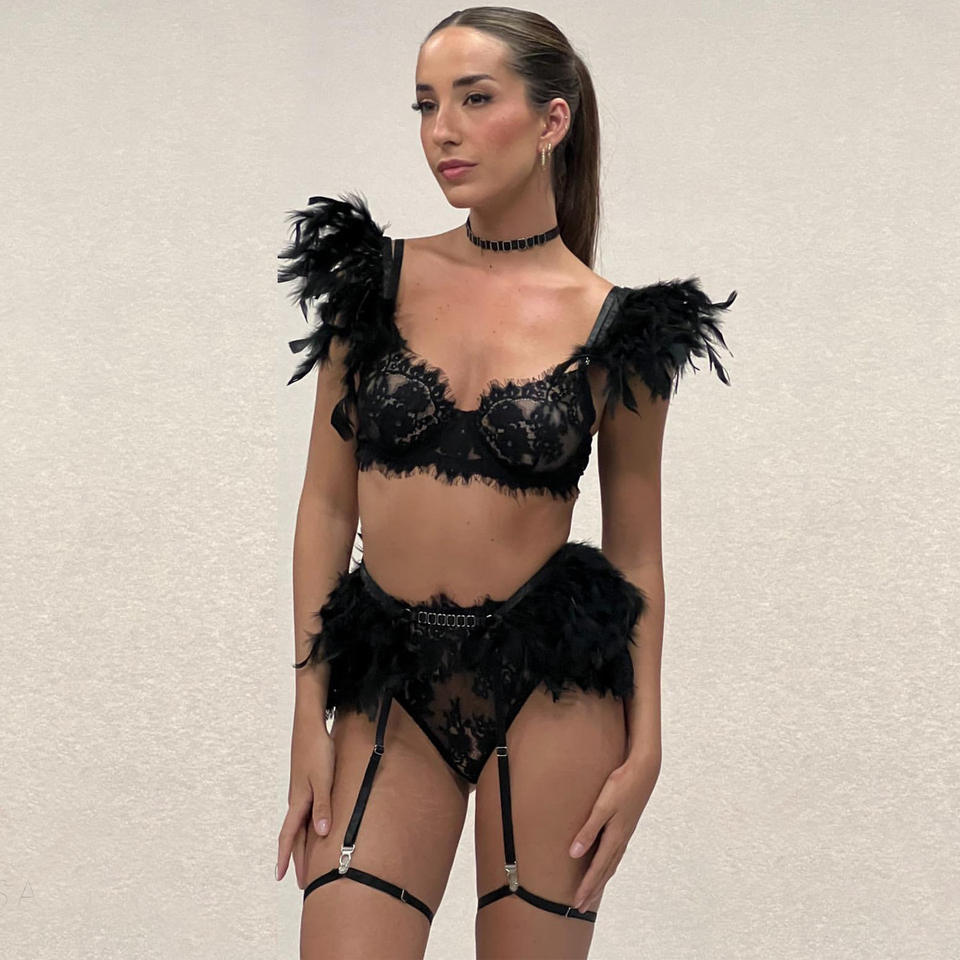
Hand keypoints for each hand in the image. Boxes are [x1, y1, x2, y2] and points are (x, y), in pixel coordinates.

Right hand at [276, 712, 335, 887]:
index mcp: (298, 801)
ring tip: (304, 859)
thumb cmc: (318, 750)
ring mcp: (301, 790)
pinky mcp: (306, 782)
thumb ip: (323, 805)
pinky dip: (306, 826)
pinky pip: (304, 811)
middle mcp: (297, 799)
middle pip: (293, 834)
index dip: (285, 857)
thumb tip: (321, 833)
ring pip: (298, 823)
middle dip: (294, 857)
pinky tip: (313, 826)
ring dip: (300, 843)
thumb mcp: (324, 779)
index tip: (279, 877)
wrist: (310, 725)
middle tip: (299, 880)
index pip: (289, 835)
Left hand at [567, 750, 660, 912]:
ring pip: (611, 864)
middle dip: (593, 889)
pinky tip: (606, 864)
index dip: (587, 886)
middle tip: (580, 906)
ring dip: (601, 879)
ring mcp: (625, 833)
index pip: (597, 868)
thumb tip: (574, 854)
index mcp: (614, 837)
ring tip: (592, 892)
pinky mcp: (626, 826)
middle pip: (605, 871)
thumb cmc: (621, 786)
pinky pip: (615, 854)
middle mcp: (620, 839)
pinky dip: (609, 866)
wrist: (644, 771)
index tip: (577, 902)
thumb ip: (588, 830)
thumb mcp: (602, 806)